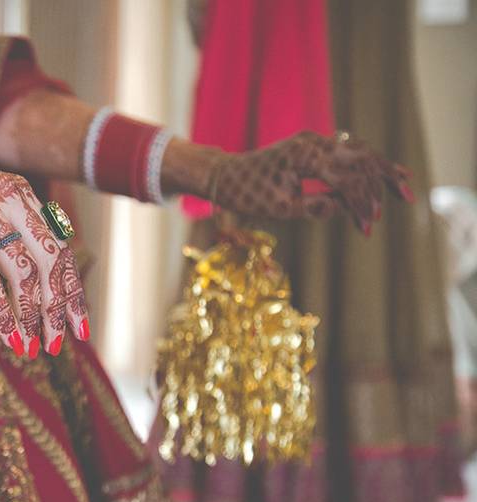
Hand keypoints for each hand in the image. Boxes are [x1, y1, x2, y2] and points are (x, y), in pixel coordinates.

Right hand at [0, 120, 88, 356]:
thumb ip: (2, 236)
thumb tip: (29, 287)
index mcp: (19, 193)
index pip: (60, 246)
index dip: (72, 290)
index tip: (80, 326)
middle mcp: (7, 197)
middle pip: (49, 260)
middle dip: (57, 308)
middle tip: (56, 344)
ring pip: (21, 271)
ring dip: (29, 315)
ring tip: (30, 347)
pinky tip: (5, 335)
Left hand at [213, 131, 413, 233]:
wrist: (226, 175)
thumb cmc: (249, 195)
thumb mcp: (282, 208)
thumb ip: (317, 206)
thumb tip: (349, 208)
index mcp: (305, 157)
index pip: (347, 179)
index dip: (361, 204)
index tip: (367, 227)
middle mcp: (313, 142)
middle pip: (361, 157)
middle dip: (386, 178)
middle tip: (409, 197)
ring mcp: (312, 141)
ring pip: (355, 151)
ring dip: (380, 168)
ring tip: (403, 184)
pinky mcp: (310, 146)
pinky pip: (343, 152)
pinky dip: (363, 164)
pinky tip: (381, 172)